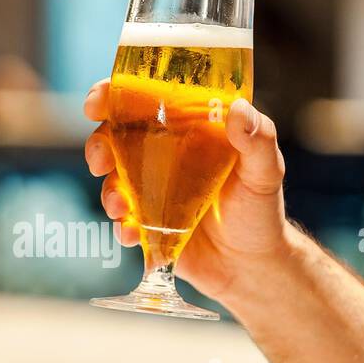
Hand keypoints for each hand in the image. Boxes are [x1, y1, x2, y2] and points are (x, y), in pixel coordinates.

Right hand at [83, 80, 288, 304]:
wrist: (252, 267)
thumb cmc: (261, 210)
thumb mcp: (265, 172)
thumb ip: (258, 140)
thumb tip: (237, 109)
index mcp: (187, 130)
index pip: (145, 100)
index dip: (114, 95)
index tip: (97, 103)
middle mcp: (164, 156)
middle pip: (115, 138)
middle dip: (98, 146)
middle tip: (99, 162)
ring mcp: (152, 191)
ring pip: (113, 180)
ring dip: (109, 191)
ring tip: (120, 207)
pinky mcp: (147, 224)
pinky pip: (123, 220)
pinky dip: (122, 226)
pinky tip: (131, 234)